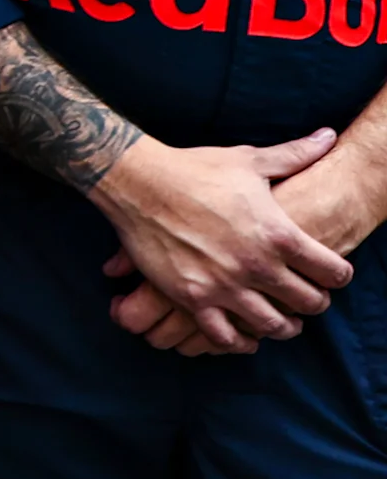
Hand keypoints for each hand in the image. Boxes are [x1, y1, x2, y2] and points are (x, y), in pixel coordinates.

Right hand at [87, 128, 351, 350]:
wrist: (139, 182)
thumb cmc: (196, 169)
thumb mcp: (250, 161)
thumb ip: (295, 154)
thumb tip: (329, 136)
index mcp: (279, 234)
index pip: (333, 272)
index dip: (338, 275)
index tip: (331, 274)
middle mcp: (257, 265)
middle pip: (309, 303)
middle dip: (314, 303)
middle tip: (308, 299)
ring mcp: (224, 285)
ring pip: (272, 326)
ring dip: (283, 327)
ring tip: (282, 322)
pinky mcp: (192, 297)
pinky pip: (224, 336)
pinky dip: (238, 342)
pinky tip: (243, 338)